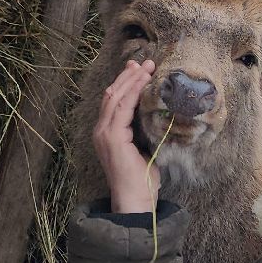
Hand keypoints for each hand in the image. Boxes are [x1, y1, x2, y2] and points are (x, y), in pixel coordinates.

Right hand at [95, 59, 159, 213]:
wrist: (134, 199)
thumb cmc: (141, 180)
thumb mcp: (144, 149)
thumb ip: (145, 132)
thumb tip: (160, 116)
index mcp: (107, 133)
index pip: (113, 101)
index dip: (125, 83)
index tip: (138, 70)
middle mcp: (101, 130)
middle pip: (112, 94)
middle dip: (128, 76)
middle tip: (144, 63)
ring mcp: (104, 133)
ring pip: (115, 97)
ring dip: (132, 80)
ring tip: (146, 67)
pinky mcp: (112, 137)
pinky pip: (122, 107)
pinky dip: (133, 92)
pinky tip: (144, 82)